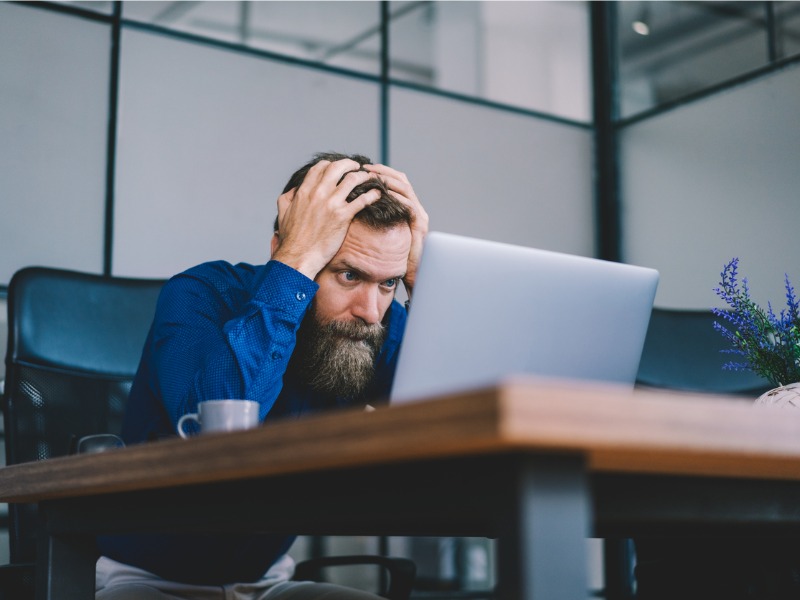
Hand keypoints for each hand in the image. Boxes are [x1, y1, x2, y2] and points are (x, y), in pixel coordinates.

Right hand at [273, 159, 380, 279]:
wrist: (299, 256)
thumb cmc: (292, 238)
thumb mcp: (283, 212)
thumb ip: (288, 198)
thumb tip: (295, 190)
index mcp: (305, 191)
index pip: (321, 167)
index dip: (332, 164)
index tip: (339, 168)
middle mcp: (319, 193)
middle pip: (338, 167)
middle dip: (350, 164)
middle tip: (357, 167)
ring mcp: (332, 204)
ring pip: (353, 179)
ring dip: (363, 176)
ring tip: (369, 178)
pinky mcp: (343, 216)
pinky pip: (362, 200)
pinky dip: (372, 194)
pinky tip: (377, 194)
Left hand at [364, 163, 428, 297]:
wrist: (412, 273)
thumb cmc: (394, 257)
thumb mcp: (381, 233)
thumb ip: (374, 219)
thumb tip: (354, 209)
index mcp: (406, 206)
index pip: (394, 182)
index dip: (380, 173)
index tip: (363, 169)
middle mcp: (414, 207)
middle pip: (401, 180)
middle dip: (383, 171)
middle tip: (366, 168)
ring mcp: (419, 214)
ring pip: (405, 189)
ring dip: (388, 180)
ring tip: (373, 177)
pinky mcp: (420, 224)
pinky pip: (409, 205)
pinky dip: (396, 197)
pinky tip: (384, 194)